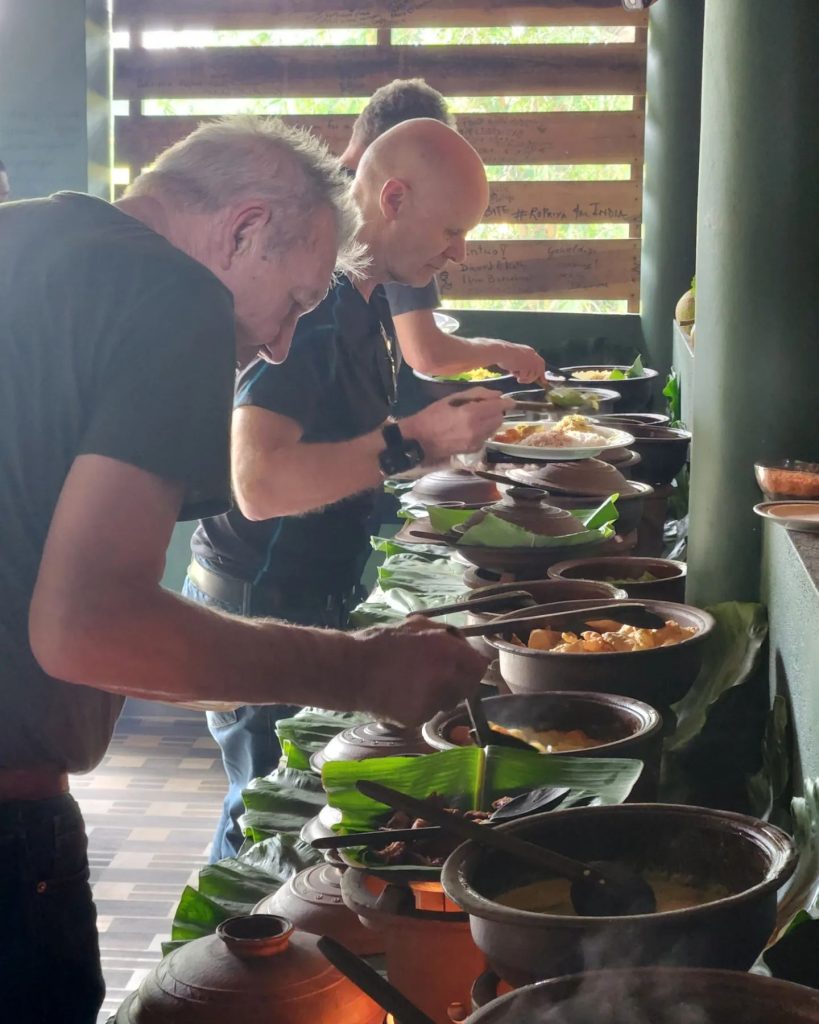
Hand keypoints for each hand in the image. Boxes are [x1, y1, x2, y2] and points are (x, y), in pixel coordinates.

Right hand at [351, 617, 488, 725]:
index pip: (479, 666)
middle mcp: (446, 678)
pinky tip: (402, 696)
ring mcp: (433, 701)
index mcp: (448, 652)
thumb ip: (446, 636)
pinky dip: (420, 707)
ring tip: (412, 684)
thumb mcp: (418, 625)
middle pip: (467, 687)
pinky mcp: (418, 718)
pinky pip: (428, 713)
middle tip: (435, 676)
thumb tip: (462, 644)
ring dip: (439, 695)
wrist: (352, 669)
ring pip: (447, 701)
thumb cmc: (383, 642)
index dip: (471, 666)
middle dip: (456, 682)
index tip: (461, 666)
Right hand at [401, 387, 514, 462]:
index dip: (507, 403)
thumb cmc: (432, 416)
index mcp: (472, 414)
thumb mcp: (452, 398)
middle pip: (499, 419)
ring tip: (476, 417)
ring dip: (491, 421)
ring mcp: (476, 442)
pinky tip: (470, 428)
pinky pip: (486, 437)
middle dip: (497, 411)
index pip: (499, 407)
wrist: (420, 440)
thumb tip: (497, 394)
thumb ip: (477, 394)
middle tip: (485, 406)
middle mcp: (477, 430)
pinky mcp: (473, 450)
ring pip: (494, 429)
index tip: (509, 400)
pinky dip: (483, 431)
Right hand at [480, 340, 546, 384]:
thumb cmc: (505, 354)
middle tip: (520, 379)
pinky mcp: (526, 366)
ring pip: (531, 376)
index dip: (542, 373)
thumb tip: (527, 374)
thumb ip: (524, 364)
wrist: (500, 351)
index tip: (544, 381)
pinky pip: (524, 377)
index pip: (540, 363)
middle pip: (537, 372)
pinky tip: (513, 370)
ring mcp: (530, 361)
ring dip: (523, 378)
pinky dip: (519, 377)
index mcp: (531, 352)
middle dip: (530, 378)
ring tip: (515, 373)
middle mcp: (533, 356)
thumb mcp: (518, 357)